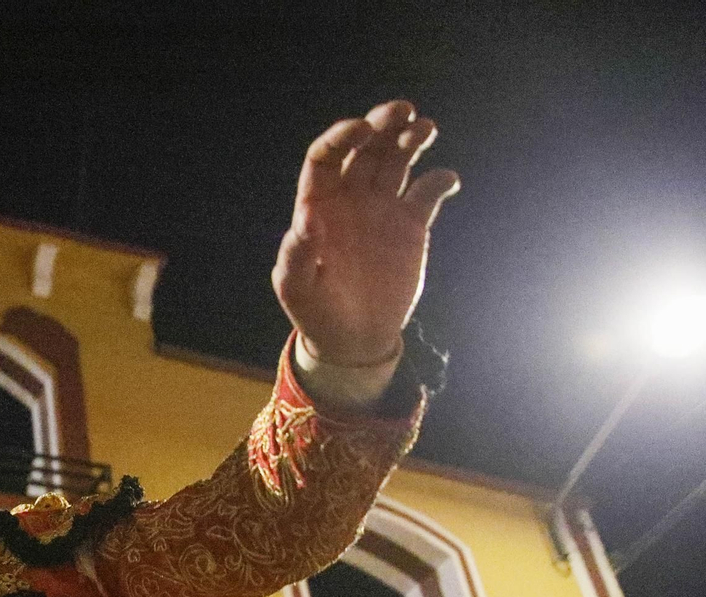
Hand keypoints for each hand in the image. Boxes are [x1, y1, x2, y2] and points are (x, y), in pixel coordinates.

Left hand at [273, 100, 460, 367]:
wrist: (354, 337)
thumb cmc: (316, 311)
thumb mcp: (297, 289)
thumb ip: (297, 255)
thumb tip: (307, 219)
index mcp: (318, 204)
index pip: (326, 157)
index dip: (342, 138)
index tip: (362, 129)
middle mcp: (351, 198)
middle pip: (366, 148)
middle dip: (382, 125)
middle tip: (401, 111)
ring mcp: (383, 208)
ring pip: (398, 160)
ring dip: (411, 140)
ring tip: (425, 128)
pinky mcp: (412, 224)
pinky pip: (428, 192)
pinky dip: (439, 180)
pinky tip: (445, 180)